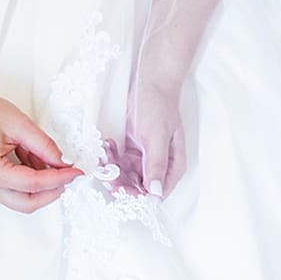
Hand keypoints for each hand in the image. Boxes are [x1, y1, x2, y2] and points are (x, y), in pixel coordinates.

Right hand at [0, 89, 82, 212]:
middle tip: (69, 175)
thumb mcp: (20, 124)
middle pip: (27, 203)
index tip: (76, 171)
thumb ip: (44, 145)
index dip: (59, 178)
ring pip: (21, 199)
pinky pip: (13, 190)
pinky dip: (30, 180)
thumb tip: (63, 162)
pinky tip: (36, 160)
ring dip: (41, 184)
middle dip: (52, 191)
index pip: (33, 184)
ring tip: (49, 158)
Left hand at [111, 77, 186, 199]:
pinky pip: (118, 163)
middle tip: (107, 170)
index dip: (137, 195)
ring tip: (107, 150)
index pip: (156, 194)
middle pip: (138, 187)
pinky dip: (110, 157)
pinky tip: (108, 144)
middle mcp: (159, 166)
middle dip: (120, 180)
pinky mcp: (132, 153)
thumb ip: (156, 164)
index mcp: (173, 166)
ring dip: (112, 167)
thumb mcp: (157, 136)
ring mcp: (144, 160)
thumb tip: (155, 193)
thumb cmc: (159, 107)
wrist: (150, 84)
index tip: (120, 187)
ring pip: (125, 176)